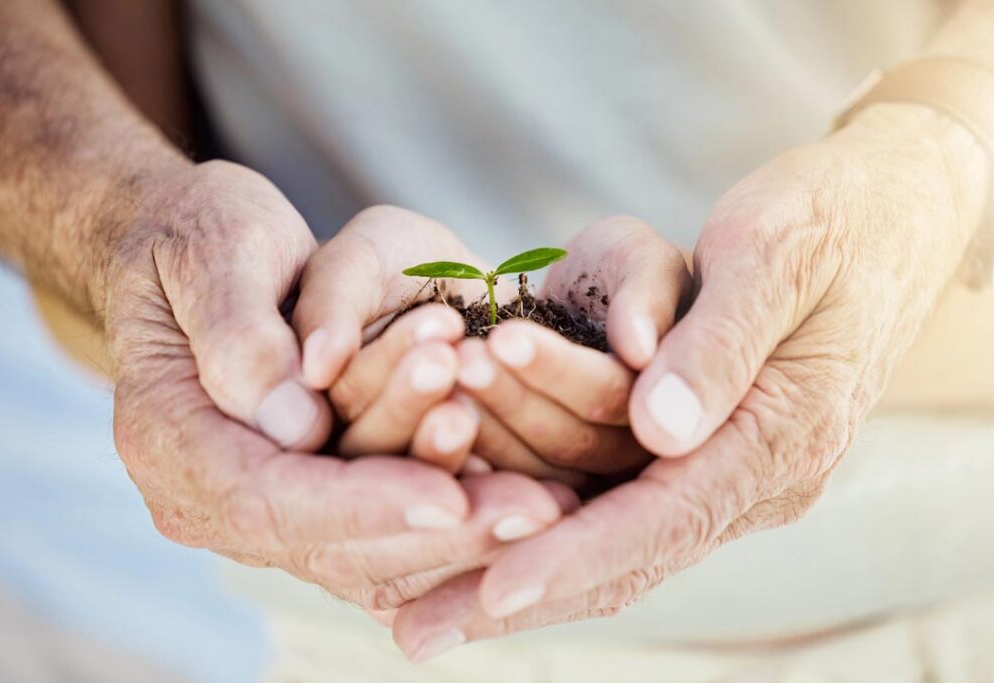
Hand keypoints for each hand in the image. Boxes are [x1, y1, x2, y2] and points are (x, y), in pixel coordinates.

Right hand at [106, 164, 571, 610]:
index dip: (361, 504)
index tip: (449, 500)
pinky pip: (386, 530)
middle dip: (436, 529)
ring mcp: (265, 499)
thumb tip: (298, 422)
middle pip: (329, 542)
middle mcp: (212, 490)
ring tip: (543, 497)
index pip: (266, 496)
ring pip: (368, 552)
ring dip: (460, 530)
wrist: (201, 253)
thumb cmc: (199, 235)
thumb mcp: (211, 252)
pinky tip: (525, 493)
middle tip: (536, 507)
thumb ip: (242, 334)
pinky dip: (455, 519)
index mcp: (170, 436)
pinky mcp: (313, 493)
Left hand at [390, 103, 989, 657]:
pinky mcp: (698, 453)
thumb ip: (717, 345)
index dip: (574, 556)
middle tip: (414, 629)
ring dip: (515, 552)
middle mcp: (753, 476)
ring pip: (608, 536)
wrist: (881, 218)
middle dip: (520, 594)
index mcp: (778, 437)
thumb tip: (658, 431)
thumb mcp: (774, 257)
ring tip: (415, 585)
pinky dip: (542, 521)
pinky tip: (471, 532)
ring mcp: (725, 471)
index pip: (663, 518)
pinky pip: (612, 501)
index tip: (489, 592)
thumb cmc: (826, 219)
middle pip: (625, 555)